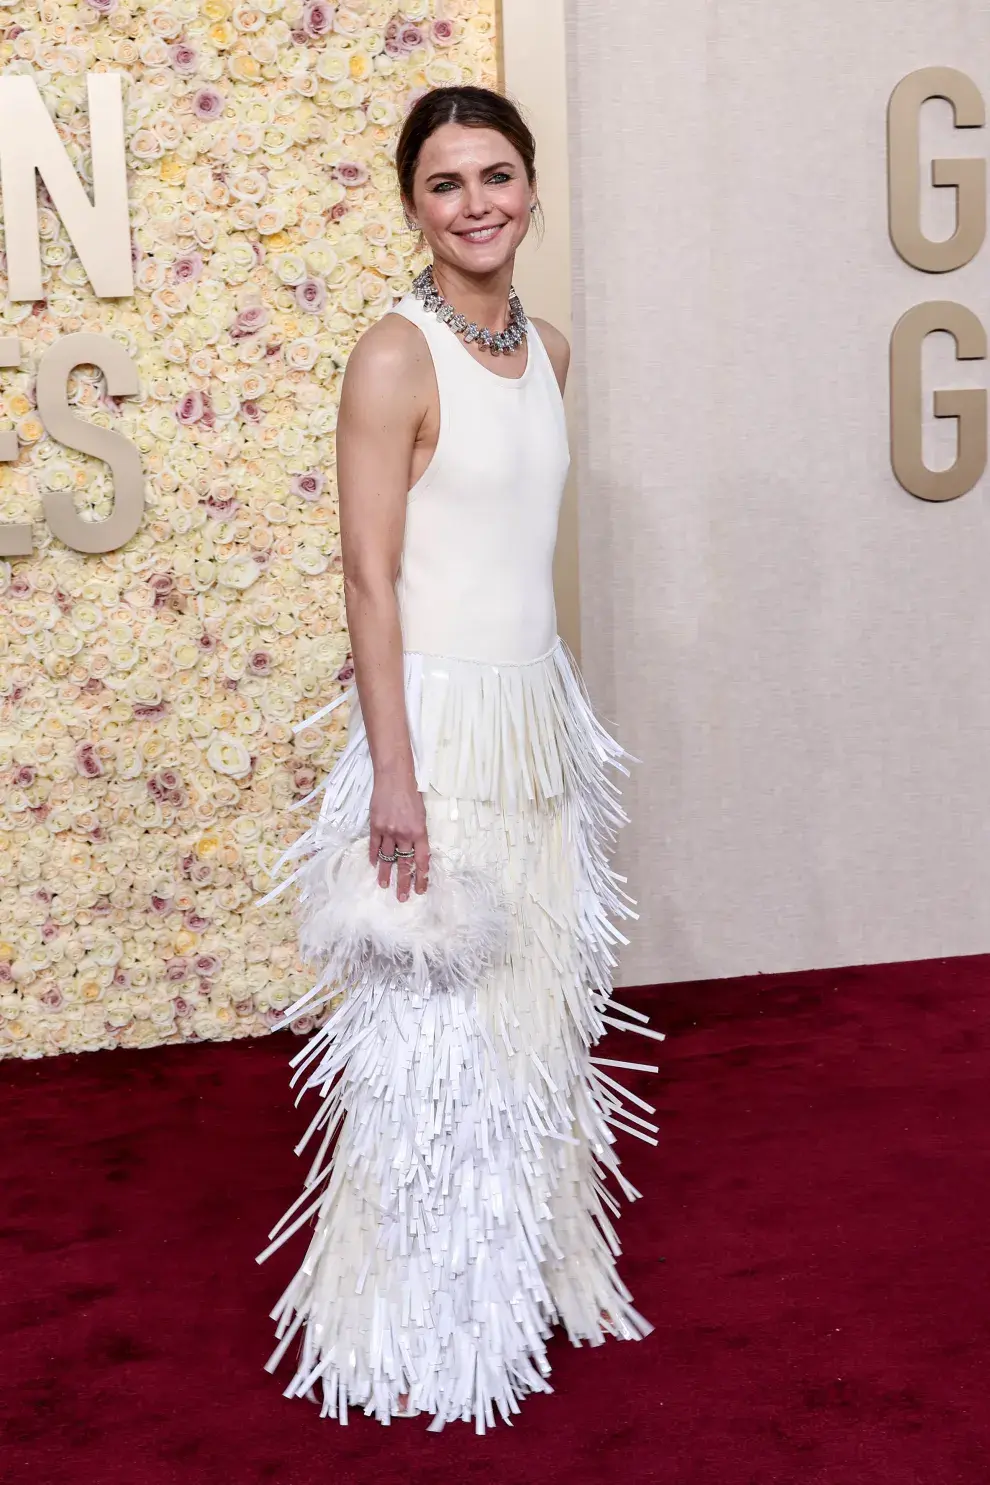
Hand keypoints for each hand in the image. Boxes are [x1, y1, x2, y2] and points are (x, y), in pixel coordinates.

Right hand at [369, 776, 429, 899]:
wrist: (394, 778)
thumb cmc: (411, 794)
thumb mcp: (422, 815)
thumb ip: (419, 834)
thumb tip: (416, 852)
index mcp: (420, 832)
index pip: (422, 860)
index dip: (422, 877)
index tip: (420, 890)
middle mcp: (404, 834)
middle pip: (404, 864)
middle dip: (404, 883)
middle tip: (402, 898)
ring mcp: (388, 831)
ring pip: (387, 858)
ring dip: (386, 874)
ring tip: (384, 886)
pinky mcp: (375, 826)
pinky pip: (374, 846)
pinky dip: (374, 857)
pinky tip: (374, 865)